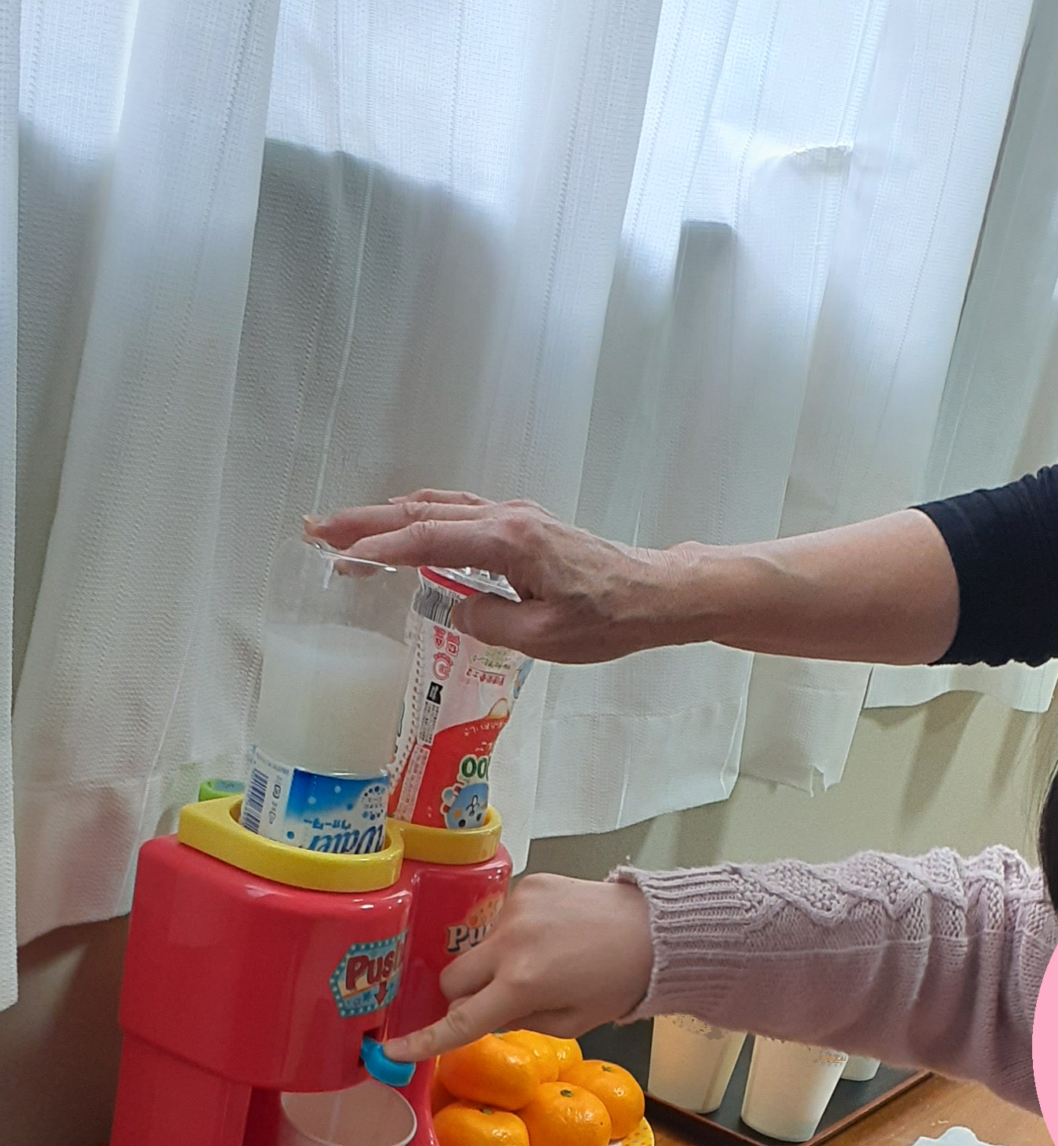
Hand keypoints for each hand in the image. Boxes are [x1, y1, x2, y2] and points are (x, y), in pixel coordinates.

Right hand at [303, 491, 683, 664]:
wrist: (653, 594)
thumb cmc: (607, 619)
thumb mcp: (544, 637)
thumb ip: (488, 621)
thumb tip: (452, 607)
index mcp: (508, 541)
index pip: (428, 540)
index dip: (379, 549)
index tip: (339, 557)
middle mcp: (507, 518)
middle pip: (422, 514)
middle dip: (365, 523)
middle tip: (316, 531)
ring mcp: (514, 516)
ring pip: (438, 508)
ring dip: (388, 517)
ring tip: (344, 529)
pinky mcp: (522, 525)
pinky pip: (459, 511)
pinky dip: (422, 515)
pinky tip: (406, 521)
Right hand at [386, 870, 654, 1062]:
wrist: (654, 930)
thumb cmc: (617, 983)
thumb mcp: (571, 1023)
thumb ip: (520, 1021)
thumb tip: (485, 1013)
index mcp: (523, 985)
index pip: (461, 1020)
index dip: (425, 1040)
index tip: (392, 1051)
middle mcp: (510, 944)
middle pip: (452, 979)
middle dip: (463, 996)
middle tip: (498, 1001)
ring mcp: (515, 909)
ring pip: (477, 947)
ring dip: (494, 962)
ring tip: (544, 960)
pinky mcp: (526, 885)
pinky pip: (501, 919)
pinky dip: (516, 933)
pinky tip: (552, 934)